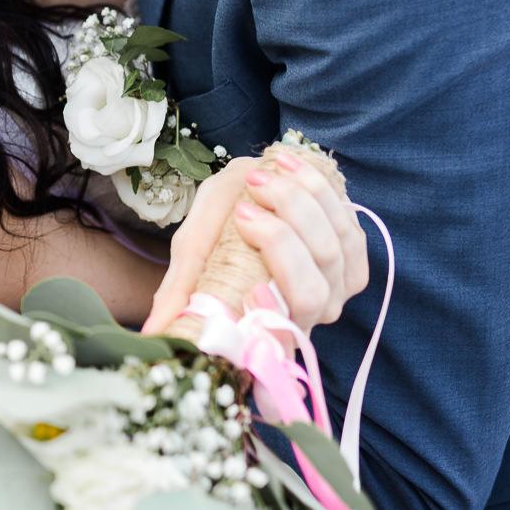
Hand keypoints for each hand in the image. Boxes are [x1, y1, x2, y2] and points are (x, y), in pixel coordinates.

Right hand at [142, 152, 369, 335]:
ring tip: (257, 178)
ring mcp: (338, 288)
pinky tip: (288, 168)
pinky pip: (348, 227)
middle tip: (242, 208)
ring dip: (294, 205)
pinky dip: (317, 191)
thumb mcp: (193, 249)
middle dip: (279, 241)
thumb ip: (181, 288)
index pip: (283, 341)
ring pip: (331, 254)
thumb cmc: (219, 222)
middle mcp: (307, 316)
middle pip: (310, 293)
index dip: (273, 317)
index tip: (251, 288)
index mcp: (267, 327)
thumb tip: (153, 333)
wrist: (253, 182)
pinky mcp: (356, 255)